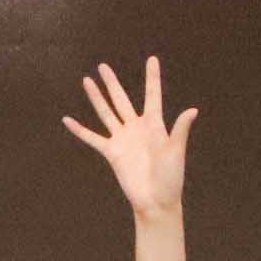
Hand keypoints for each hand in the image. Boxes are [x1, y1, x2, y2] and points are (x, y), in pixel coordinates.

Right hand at [63, 56, 194, 216]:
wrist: (156, 201)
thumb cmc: (171, 178)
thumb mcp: (176, 151)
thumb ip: (180, 130)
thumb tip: (193, 110)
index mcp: (154, 124)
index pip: (152, 95)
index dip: (152, 77)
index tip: (152, 59)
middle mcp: (136, 128)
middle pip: (121, 99)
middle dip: (112, 83)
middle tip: (102, 66)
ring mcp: (122, 139)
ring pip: (106, 113)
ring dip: (96, 98)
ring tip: (87, 80)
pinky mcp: (112, 153)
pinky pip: (92, 138)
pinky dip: (79, 130)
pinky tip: (67, 120)